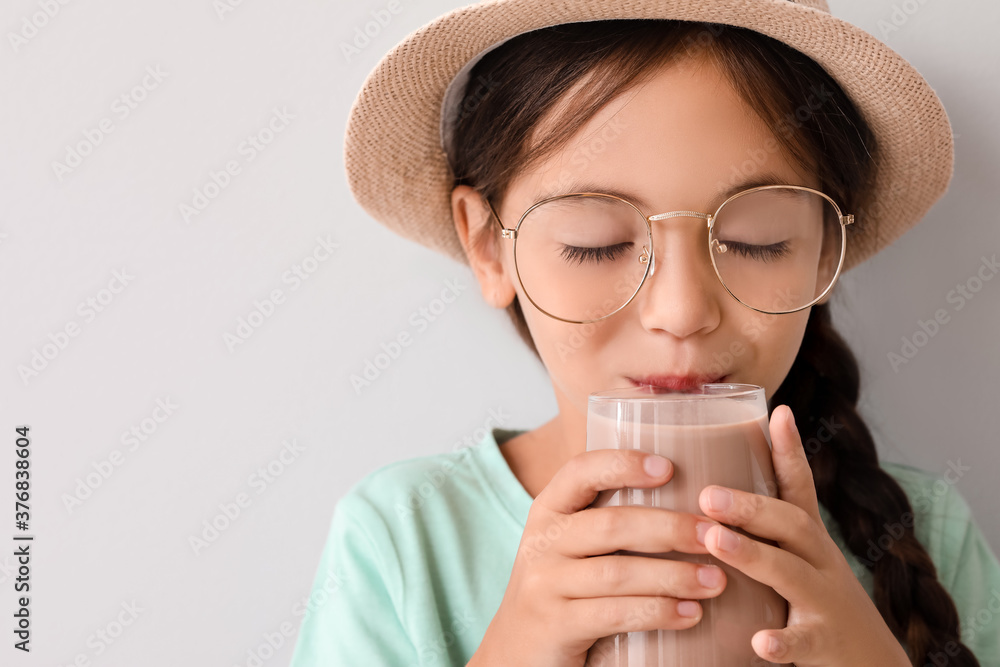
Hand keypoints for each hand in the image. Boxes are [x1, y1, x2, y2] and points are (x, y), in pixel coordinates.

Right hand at [471, 448, 726, 666]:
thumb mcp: (568, 546)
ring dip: (673, 576)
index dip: (622, 464)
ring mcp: (544, 585)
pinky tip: (689, 614)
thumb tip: (684, 494)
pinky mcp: (555, 625)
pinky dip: (656, 612)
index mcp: (549, 511)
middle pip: (610, 525)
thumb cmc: (560, 590)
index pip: (579, 472)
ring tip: (715, 581)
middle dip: (668, 528)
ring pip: (616, 573)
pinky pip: (612, 614)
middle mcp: (542, 542)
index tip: (668, 467)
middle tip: (712, 535)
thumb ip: (606, 521)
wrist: (515, 651)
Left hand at [696, 405, 909, 666]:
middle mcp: (822, 564)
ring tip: (714, 539)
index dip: (790, 450)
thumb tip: (708, 492)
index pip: (801, 489)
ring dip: (752, 555)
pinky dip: (782, 642)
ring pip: (792, 574)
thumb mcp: (798, 562)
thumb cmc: (818, 608)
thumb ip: (765, 532)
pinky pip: (804, 642)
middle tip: (707, 494)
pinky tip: (760, 641)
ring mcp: (826, 604)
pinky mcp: (827, 646)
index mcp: (809, 542)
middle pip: (791, 524)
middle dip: (750, 506)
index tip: (780, 410)